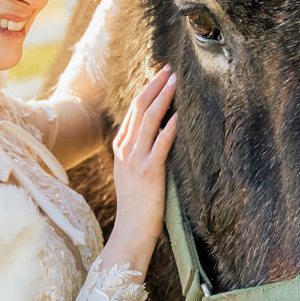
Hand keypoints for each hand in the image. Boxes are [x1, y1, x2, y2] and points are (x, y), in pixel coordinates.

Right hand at [105, 65, 176, 272]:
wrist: (131, 230)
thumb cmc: (137, 205)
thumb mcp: (131, 173)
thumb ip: (139, 153)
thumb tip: (157, 134)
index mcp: (120, 148)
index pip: (132, 111)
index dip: (146, 91)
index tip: (160, 76)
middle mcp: (125, 150)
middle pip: (138, 108)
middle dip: (155, 86)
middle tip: (169, 69)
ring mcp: (135, 160)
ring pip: (147, 120)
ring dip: (162, 98)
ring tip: (175, 81)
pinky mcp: (148, 172)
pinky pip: (160, 144)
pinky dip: (169, 128)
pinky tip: (179, 115)